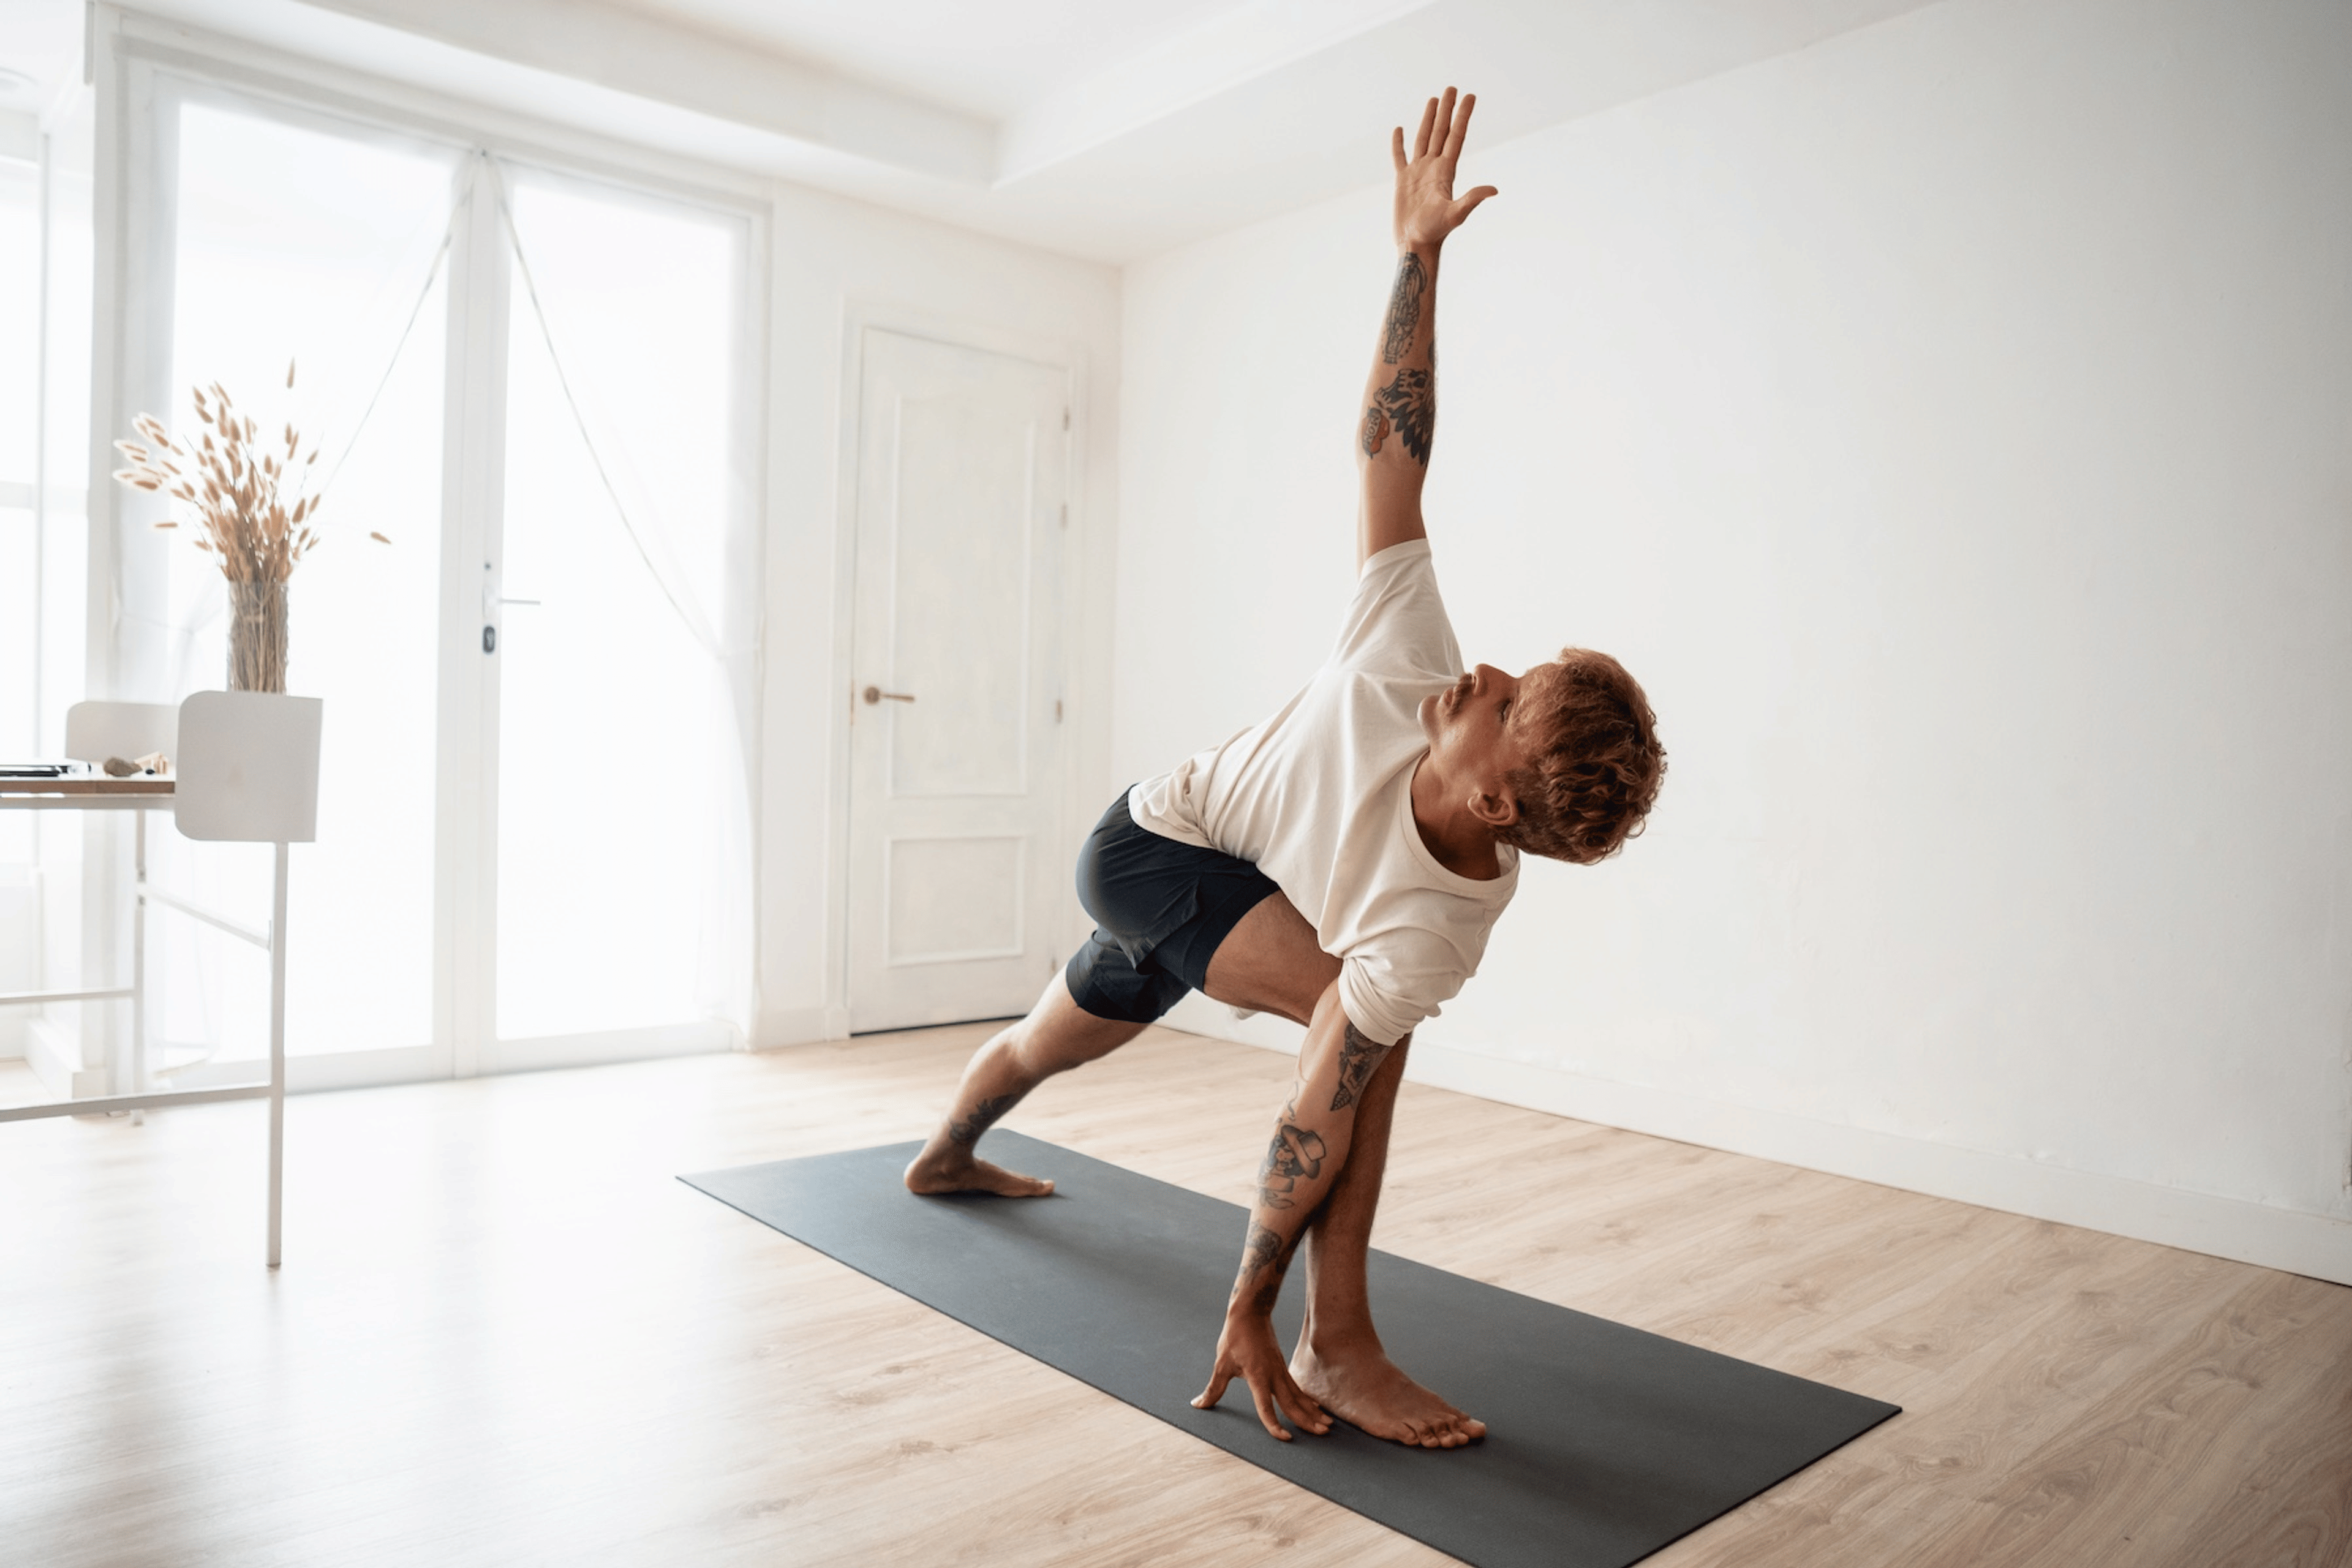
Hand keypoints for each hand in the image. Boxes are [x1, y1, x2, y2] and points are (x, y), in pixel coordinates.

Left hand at [1192, 1309, 1331, 1440]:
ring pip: (1299, 1396)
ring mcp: (1281, 1370)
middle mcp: (1274, 1375)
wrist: (1250, 1312)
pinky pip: (1297, 1387)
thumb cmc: (1235, 1337)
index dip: (1274, 1424)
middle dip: (1307, 1420)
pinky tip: (1315, 1408)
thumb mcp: (1221, 1364)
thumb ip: (1213, 1389)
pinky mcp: (1282, 1366)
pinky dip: (1306, 1400)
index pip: (1267, 1406)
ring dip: (1312, 1412)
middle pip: (1292, 1403)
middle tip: (1322, 1434)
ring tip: (1326, 1426)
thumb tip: (1198, 1405)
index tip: (1285, 1439)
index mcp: (1258, 1376)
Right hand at [1393, 87, 1498, 251]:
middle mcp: (1433, 168)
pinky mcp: (1402, 181)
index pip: (1456, 137)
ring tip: (1434, 99)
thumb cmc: (1435, 232)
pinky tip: (1400, 129)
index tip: (1469, 96)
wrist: (1415, 245)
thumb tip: (1494, 190)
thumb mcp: (1456, 214)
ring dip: (1429, 119)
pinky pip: (1399, 156)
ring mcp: (1418, 173)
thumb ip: (1472, 199)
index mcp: (1446, 171)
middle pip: (1441, 132)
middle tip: (1452, 88)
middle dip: (1447, 110)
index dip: (1463, 116)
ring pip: (1424, 139)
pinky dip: (1399, 143)